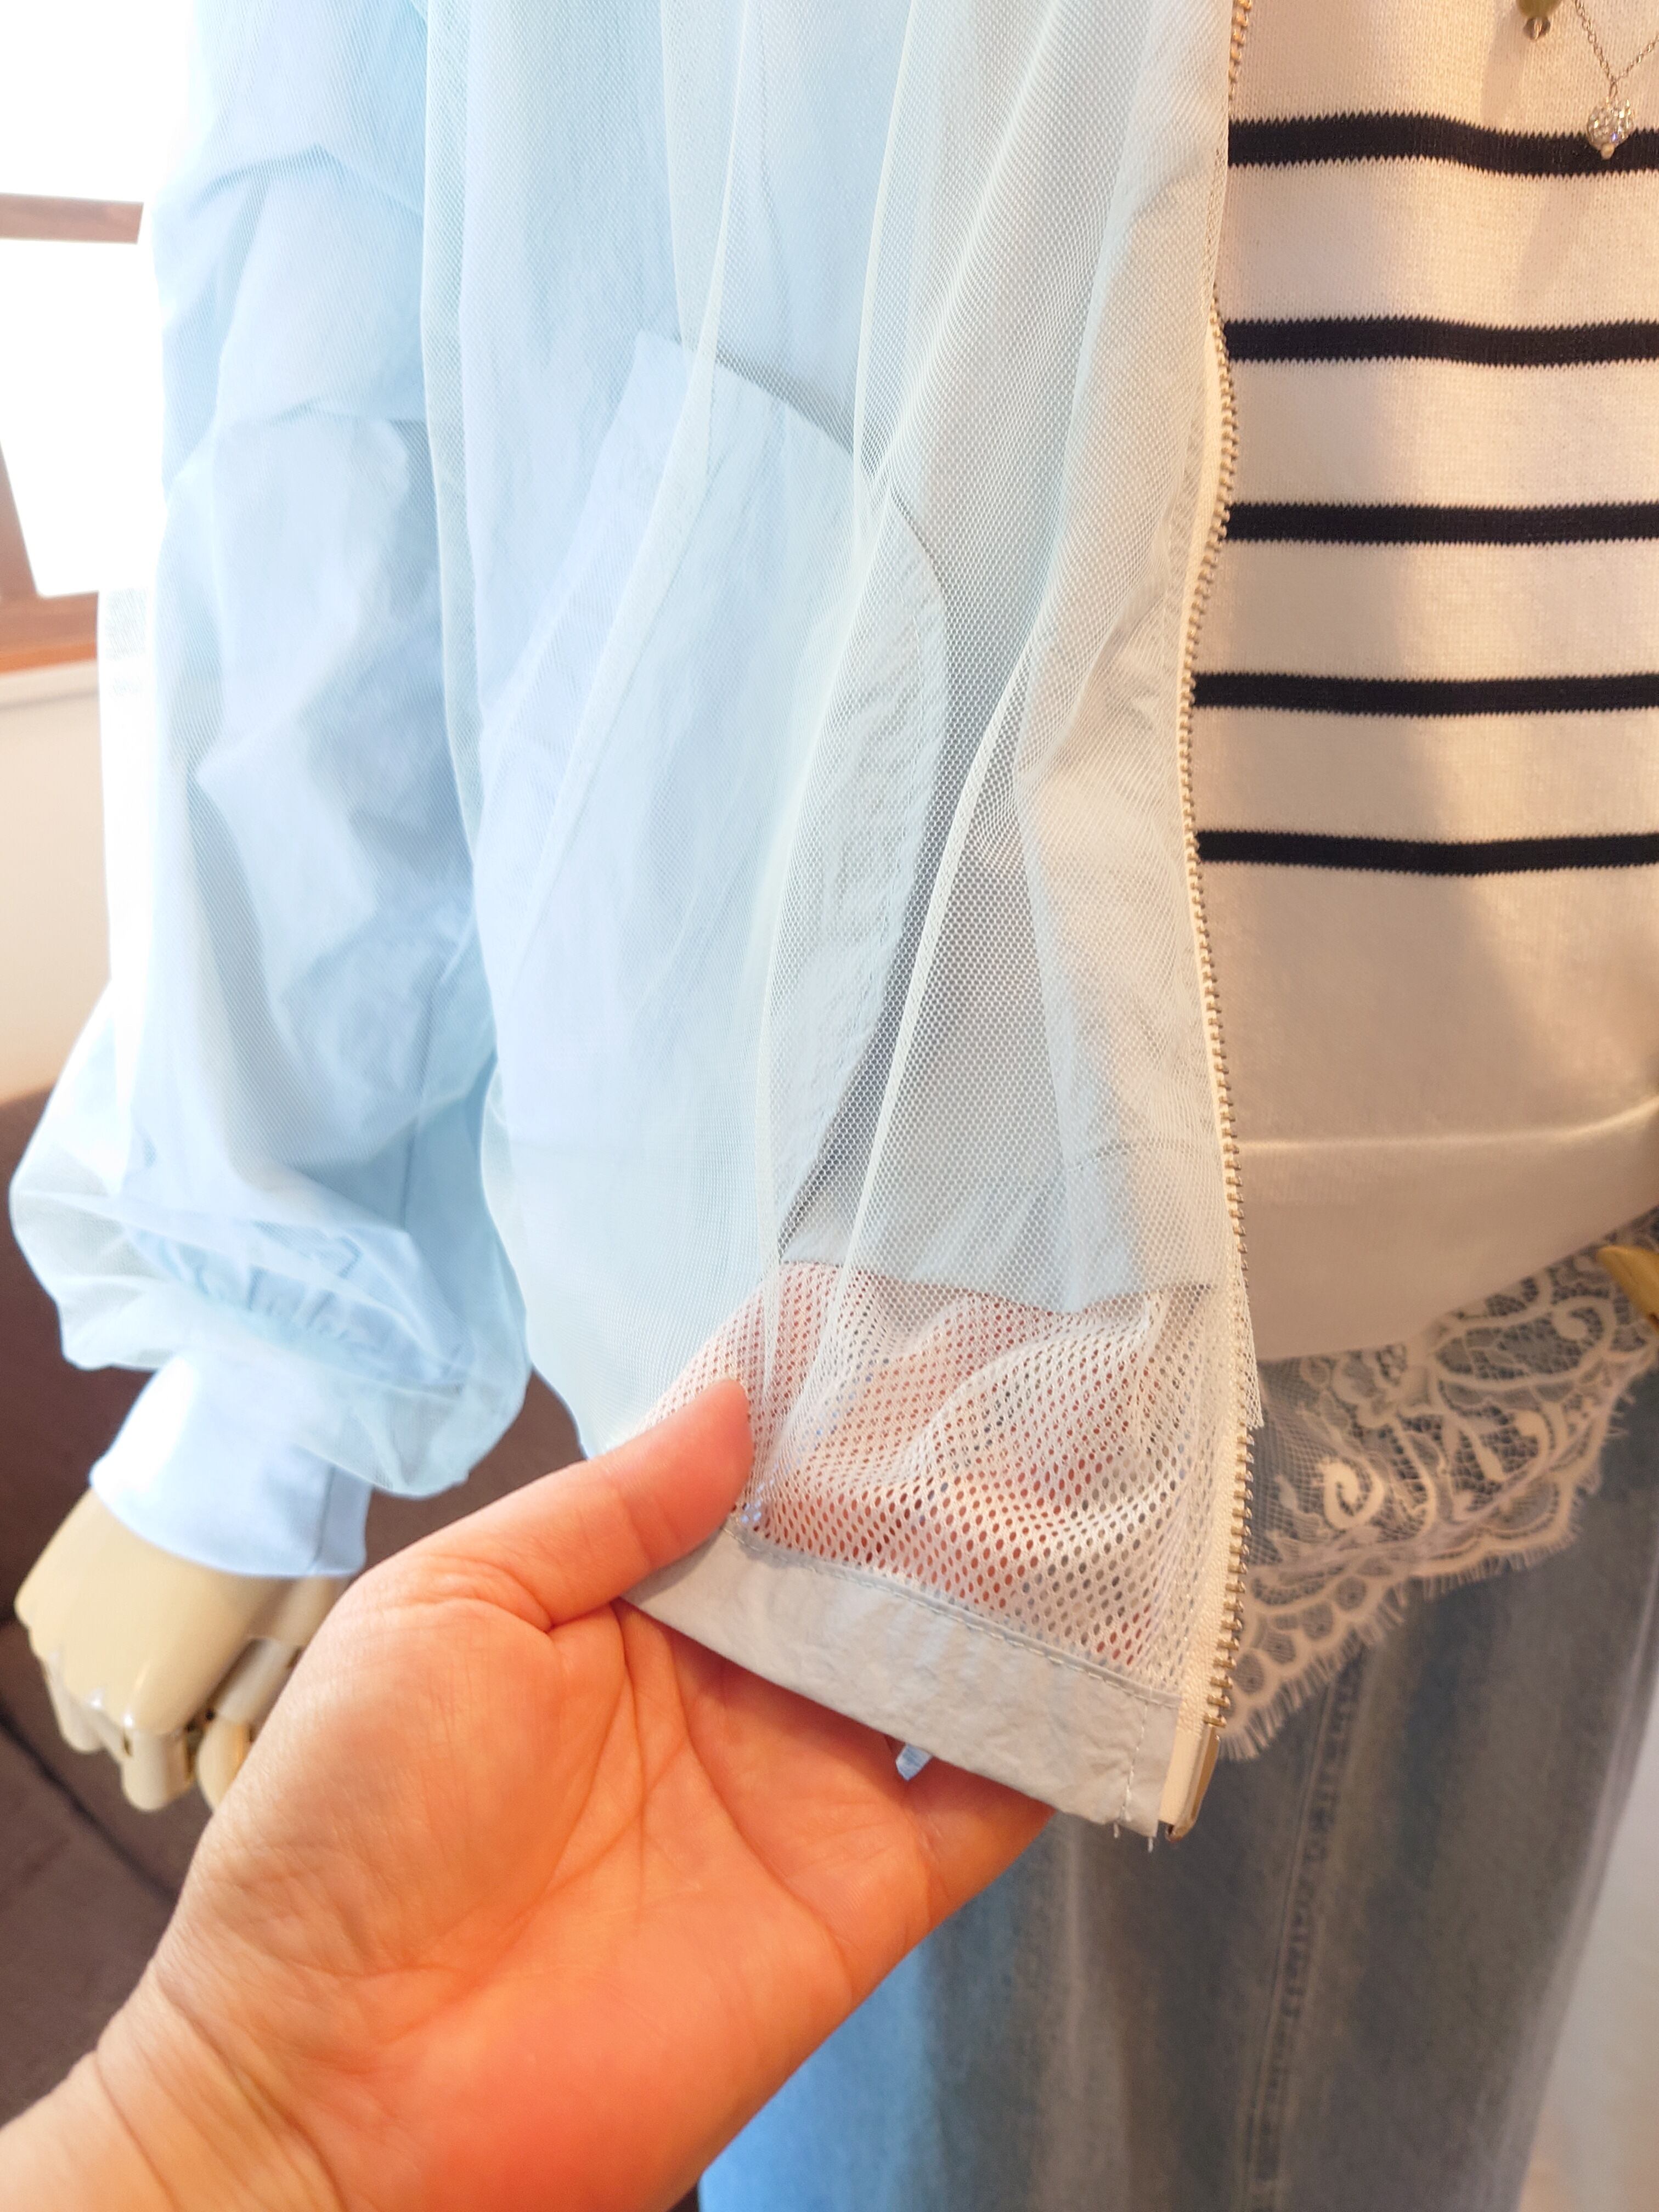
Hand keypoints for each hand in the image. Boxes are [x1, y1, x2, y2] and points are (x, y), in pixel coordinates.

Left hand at [1, 1383, 1045, 2210]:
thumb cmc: (347, 1830)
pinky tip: (1111, 1640)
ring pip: (947, 1654)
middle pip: (872, 1555)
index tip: (921, 1320)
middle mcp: (731, 1684)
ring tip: (1101, 1471)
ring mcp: (802, 1786)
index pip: (762, 1479)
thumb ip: (606, 1507)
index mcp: (629, 1606)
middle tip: (1044, 1373)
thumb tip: (731, 1396)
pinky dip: (1055, 1727)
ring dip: (1021, 1574)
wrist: (337, 2091)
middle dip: (954, 1469)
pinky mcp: (859, 1894)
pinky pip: (988, 1800)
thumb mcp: (451, 1609)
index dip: (837, 1404)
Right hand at [16, 1493, 343, 1809]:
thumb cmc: (283, 1549)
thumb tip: (223, 1792)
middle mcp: (86, 1684)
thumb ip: (246, 1721)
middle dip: (159, 1717)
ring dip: (119, 1680)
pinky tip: (145, 1583)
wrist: (234, 1444)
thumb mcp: (288, 1644)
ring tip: (175, 1618)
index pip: (152, 1789)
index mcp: (149, 1713)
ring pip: (79, 1700)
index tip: (222, 1707)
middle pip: (117, 1743)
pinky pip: (63, 1644)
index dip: (193, 1757)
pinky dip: (96, 1631)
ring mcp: (55, 1635)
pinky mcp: (42, 1591)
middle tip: (208, 1650)